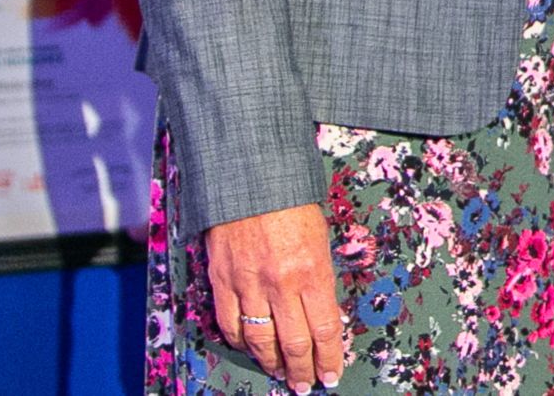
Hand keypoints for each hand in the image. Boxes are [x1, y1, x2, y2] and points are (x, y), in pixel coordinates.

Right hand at [205, 203, 344, 390]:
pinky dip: (240, 343)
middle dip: (303, 371)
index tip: (332, 374)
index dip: (330, 358)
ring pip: (260, 341)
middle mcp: (280, 284)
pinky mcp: (221, 281)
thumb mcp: (321, 236)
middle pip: (294, 344)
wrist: (249, 179)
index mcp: (312, 271)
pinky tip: (249, 350)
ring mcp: (248, 285)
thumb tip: (325, 313)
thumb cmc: (292, 202)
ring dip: (272, 364)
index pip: (325, 329)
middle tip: (307, 385)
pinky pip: (229, 324)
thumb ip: (320, 276)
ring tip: (281, 375)